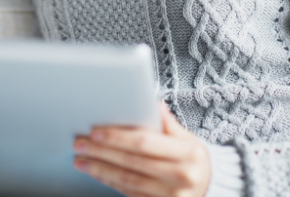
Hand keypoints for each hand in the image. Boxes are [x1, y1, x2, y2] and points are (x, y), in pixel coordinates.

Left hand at [72, 102, 210, 196]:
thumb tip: (152, 103)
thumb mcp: (187, 138)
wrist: (210, 187)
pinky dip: (110, 182)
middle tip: (79, 144)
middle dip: (101, 152)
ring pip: (128, 180)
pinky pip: (130, 193)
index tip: (95, 132)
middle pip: (131, 161)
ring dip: (100, 169)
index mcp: (187, 152)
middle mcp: (181, 175)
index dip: (117, 137)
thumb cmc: (192, 158)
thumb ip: (167, 122)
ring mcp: (171, 195)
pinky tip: (97, 173)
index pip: (144, 142)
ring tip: (81, 160)